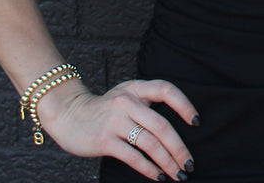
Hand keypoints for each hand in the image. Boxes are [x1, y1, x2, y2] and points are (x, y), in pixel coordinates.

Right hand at [37, 78, 198, 180]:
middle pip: (162, 126)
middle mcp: (127, 102)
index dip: (184, 105)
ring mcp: (115, 121)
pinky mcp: (105, 140)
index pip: (166, 90)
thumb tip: (176, 127)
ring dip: (168, 161)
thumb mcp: (125, 95)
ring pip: (150, 143)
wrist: (68, 115)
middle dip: (179, 148)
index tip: (196, 122)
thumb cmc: (103, 109)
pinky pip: (133, 156)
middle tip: (189, 164)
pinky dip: (149, 168)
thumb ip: (147, 103)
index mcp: (136, 89)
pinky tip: (159, 176)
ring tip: (178, 174)